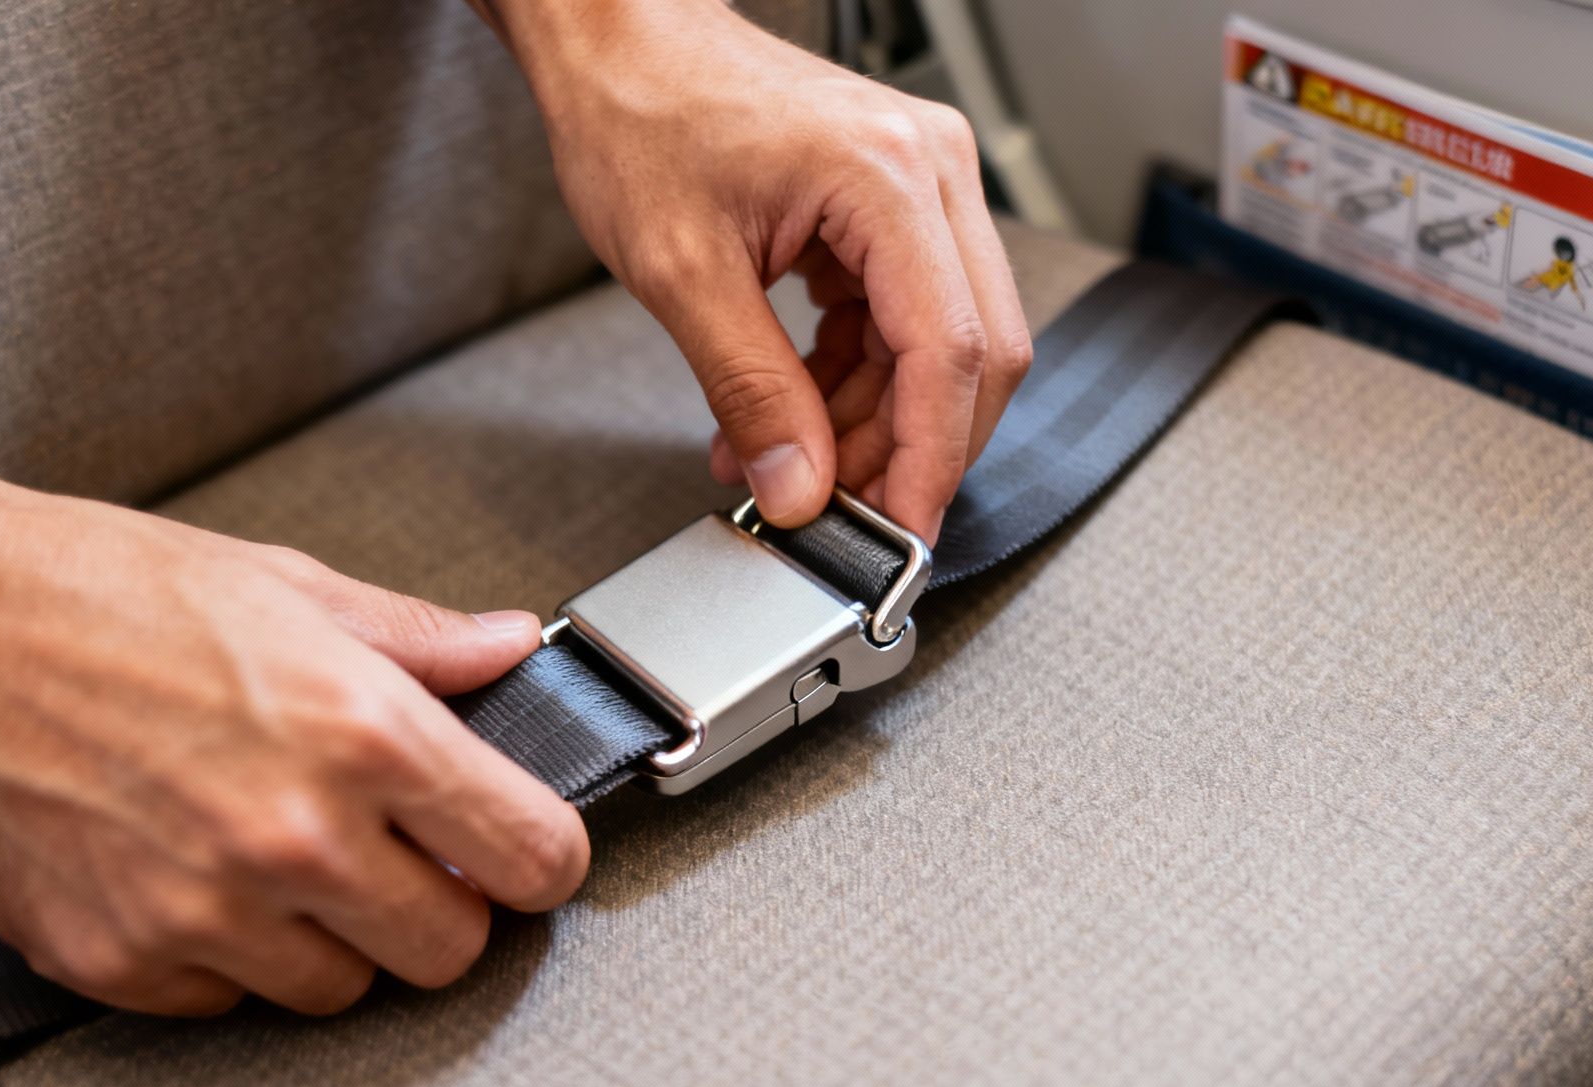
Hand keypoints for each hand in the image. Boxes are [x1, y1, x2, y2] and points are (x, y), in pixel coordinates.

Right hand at [0, 482, 587, 1015]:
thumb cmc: (90, 587)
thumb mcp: (284, 581)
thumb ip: (418, 636)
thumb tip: (508, 650)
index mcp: (363, 729)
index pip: (533, 856)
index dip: (539, 854)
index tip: (517, 848)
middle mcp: (294, 833)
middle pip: (452, 949)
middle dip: (440, 906)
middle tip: (394, 853)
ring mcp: (203, 909)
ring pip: (341, 991)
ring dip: (331, 938)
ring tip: (274, 852)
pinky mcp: (118, 958)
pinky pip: (225, 1003)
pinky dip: (225, 957)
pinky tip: (192, 874)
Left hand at [480, 0, 1032, 540]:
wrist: (620, 39)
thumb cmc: (642, 110)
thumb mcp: (682, 273)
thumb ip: (751, 391)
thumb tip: (799, 486)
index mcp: (889, 176)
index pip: (951, 352)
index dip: (931, 459)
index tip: (900, 531)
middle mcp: (928, 171)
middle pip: (972, 353)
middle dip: (909, 449)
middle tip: (842, 511)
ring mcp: (918, 184)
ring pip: (940, 345)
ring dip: (871, 421)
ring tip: (783, 462)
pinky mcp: (889, 206)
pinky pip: (901, 319)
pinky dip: (853, 380)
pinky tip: (790, 412)